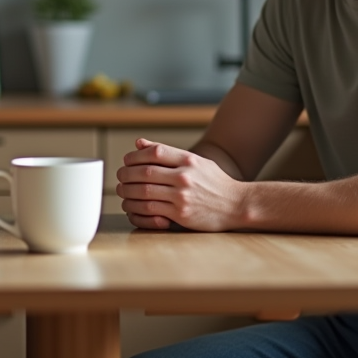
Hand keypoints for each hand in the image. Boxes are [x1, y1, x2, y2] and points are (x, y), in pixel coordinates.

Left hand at [115, 138, 245, 231]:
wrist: (237, 204)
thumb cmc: (215, 182)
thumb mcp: (195, 161)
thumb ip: (167, 153)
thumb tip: (139, 143)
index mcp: (188, 160)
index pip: (154, 152)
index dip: (135, 155)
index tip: (127, 160)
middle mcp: (184, 176)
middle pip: (144, 172)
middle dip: (126, 174)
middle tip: (120, 177)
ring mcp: (182, 196)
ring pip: (144, 192)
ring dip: (127, 192)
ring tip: (122, 191)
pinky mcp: (181, 214)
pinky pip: (151, 210)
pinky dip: (137, 208)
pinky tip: (132, 206)